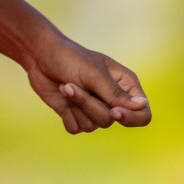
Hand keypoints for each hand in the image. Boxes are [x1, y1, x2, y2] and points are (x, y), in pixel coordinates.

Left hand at [25, 31, 150, 133]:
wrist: (40, 55)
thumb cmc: (70, 58)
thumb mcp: (94, 74)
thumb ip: (116, 94)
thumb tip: (143, 106)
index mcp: (125, 84)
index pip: (142, 114)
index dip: (130, 118)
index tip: (113, 111)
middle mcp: (112, 98)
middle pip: (110, 120)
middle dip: (89, 105)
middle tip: (73, 84)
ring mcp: (94, 107)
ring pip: (93, 126)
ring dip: (76, 107)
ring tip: (66, 86)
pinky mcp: (77, 114)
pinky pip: (77, 128)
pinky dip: (67, 115)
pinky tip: (62, 97)